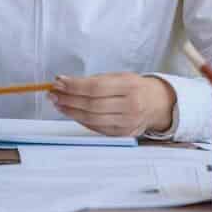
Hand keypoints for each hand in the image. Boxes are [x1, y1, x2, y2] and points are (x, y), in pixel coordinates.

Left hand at [50, 72, 176, 136]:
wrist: (158, 104)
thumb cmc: (135, 87)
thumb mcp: (121, 77)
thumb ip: (95, 80)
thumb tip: (64, 82)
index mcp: (130, 86)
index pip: (96, 87)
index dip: (74, 86)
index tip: (58, 82)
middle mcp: (130, 105)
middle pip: (92, 104)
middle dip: (68, 99)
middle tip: (53, 93)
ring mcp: (126, 122)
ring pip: (92, 119)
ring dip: (70, 111)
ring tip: (58, 104)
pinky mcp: (122, 134)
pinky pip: (96, 128)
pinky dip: (81, 120)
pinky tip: (71, 113)